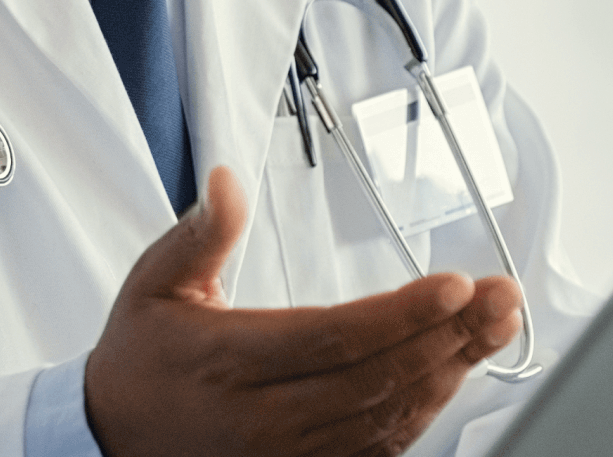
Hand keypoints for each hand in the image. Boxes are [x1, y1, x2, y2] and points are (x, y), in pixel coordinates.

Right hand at [84, 167, 522, 456]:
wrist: (111, 439)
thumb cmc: (140, 360)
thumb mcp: (154, 283)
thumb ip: (200, 233)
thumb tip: (226, 182)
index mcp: (230, 361)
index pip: (335, 337)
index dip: (403, 314)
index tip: (455, 285)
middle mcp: (264, 416)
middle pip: (377, 378)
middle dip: (451, 336)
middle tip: (501, 298)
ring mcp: (288, 453)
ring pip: (388, 418)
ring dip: (450, 372)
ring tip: (494, 326)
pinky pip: (379, 449)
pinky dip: (424, 411)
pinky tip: (452, 373)